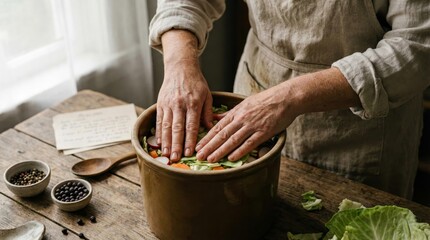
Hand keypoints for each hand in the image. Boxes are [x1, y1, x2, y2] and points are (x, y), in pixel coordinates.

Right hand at [157, 30, 212, 161]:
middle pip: (177, 128)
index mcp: (193, 103)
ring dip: (166, 142)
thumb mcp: (207, 95)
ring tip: (166, 154)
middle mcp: (179, 104)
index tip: (190, 153)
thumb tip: (210, 129)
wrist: (180, 67)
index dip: (190, 140)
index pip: (191, 125)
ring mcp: (168, 104)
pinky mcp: (160, 104)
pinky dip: (159, 133)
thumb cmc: (196, 82)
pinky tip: (160, 143)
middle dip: (176, 145)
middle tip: (176, 159)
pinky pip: (159, 120)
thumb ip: (208, 112)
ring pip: (166, 126)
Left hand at [195, 85, 296, 161]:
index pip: (218, 127)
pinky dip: (240, 150)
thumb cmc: (266, 100)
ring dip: (220, 150)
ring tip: (210, 159)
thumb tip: (215, 118)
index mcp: (236, 112)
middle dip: (209, 146)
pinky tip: (232, 158)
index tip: (197, 146)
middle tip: (198, 156)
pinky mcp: (264, 131)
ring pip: (233, 139)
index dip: (207, 138)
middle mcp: (242, 119)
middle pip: (222, 134)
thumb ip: (230, 113)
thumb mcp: (245, 103)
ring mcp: (253, 125)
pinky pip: (250, 142)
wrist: (286, 97)